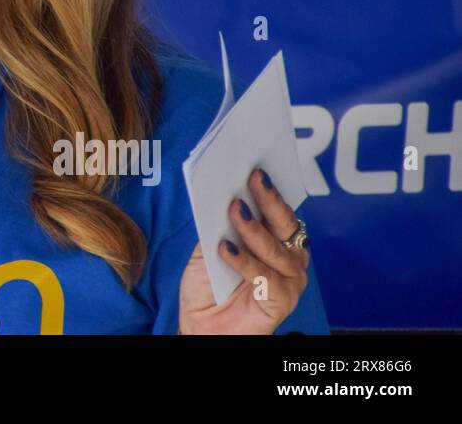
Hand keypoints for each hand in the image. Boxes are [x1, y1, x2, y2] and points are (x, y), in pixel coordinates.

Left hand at [177, 168, 309, 333]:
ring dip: (252, 228)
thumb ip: (220, 224)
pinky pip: (265, 277)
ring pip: (275, 249)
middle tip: (251, 178)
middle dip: (268, 199)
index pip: (277, 209)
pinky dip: (245, 261)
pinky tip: (226, 249)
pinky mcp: (282, 300)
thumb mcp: (209, 246)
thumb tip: (225, 193)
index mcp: (275, 240)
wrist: (202, 324)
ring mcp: (289, 279)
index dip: (269, 188)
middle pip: (284, 223)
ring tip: (233, 211)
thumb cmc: (210, 284)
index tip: (255, 166)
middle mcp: (289, 257)